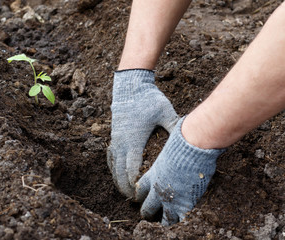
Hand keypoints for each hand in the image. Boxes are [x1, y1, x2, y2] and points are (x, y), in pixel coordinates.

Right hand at [107, 69, 178, 197]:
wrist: (130, 86)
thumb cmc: (148, 99)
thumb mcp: (165, 112)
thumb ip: (175, 126)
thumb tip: (192, 137)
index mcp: (135, 140)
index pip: (132, 169)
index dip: (134, 185)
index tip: (139, 195)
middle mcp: (122, 142)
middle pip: (120, 172)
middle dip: (125, 187)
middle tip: (133, 199)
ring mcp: (116, 139)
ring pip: (113, 165)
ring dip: (117, 179)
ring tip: (124, 191)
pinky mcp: (114, 134)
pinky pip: (110, 155)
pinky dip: (113, 167)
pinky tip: (116, 172)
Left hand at [135, 117, 224, 225]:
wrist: (192, 146)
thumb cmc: (181, 142)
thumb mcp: (168, 151)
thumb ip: (169, 158)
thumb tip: (173, 151)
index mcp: (153, 175)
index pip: (141, 189)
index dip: (141, 195)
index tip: (142, 198)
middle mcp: (158, 189)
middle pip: (147, 208)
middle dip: (148, 213)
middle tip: (150, 216)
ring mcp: (171, 199)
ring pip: (164, 219)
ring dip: (165, 222)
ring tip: (165, 225)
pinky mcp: (185, 204)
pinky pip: (181, 220)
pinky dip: (182, 223)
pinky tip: (184, 224)